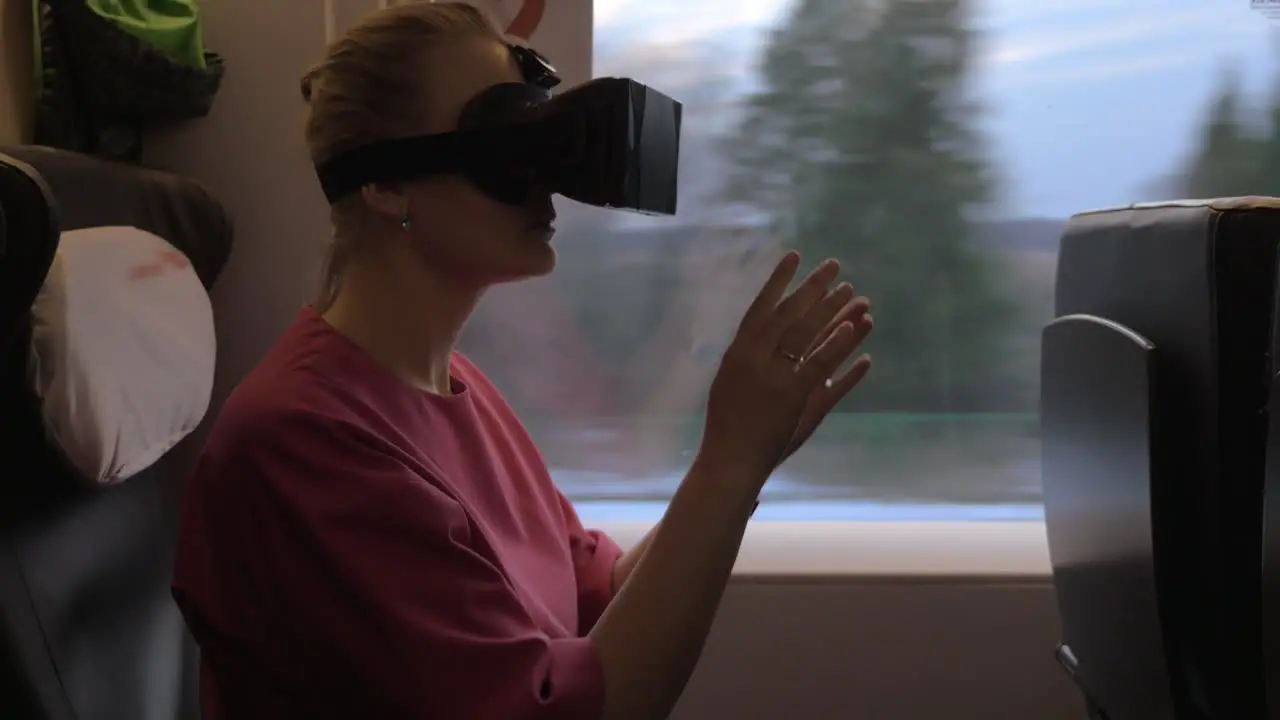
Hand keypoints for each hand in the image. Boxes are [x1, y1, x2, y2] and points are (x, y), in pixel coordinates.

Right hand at [697, 252, 870, 490]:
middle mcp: (754, 358)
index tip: (796, 255)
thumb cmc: (728, 423)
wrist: (729, 458)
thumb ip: (747, 357)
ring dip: (831, 310)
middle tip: (835, 266)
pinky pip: (819, 365)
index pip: (761, 306)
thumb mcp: (730, 381)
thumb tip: (759, 333)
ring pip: (807, 334)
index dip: (779, 280)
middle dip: (813, 287)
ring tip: (853, 291)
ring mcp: (774, 377)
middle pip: (789, 314)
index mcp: (738, 352)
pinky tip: (854, 328)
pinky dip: (837, 345)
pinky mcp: (793, 397)